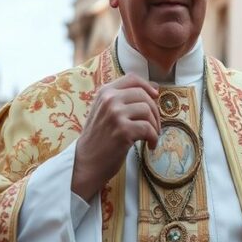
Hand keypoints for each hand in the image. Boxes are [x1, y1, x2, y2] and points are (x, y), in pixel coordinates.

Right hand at [71, 74, 160, 200]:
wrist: (85, 163)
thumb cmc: (98, 139)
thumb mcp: (105, 112)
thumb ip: (124, 99)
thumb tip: (155, 88)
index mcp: (104, 92)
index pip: (132, 78)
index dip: (147, 86)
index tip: (156, 97)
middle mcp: (109, 99)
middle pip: (144, 95)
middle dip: (154, 111)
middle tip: (154, 126)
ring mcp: (115, 114)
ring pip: (148, 111)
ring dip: (155, 126)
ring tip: (151, 137)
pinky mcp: (123, 130)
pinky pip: (148, 128)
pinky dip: (154, 138)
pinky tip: (150, 145)